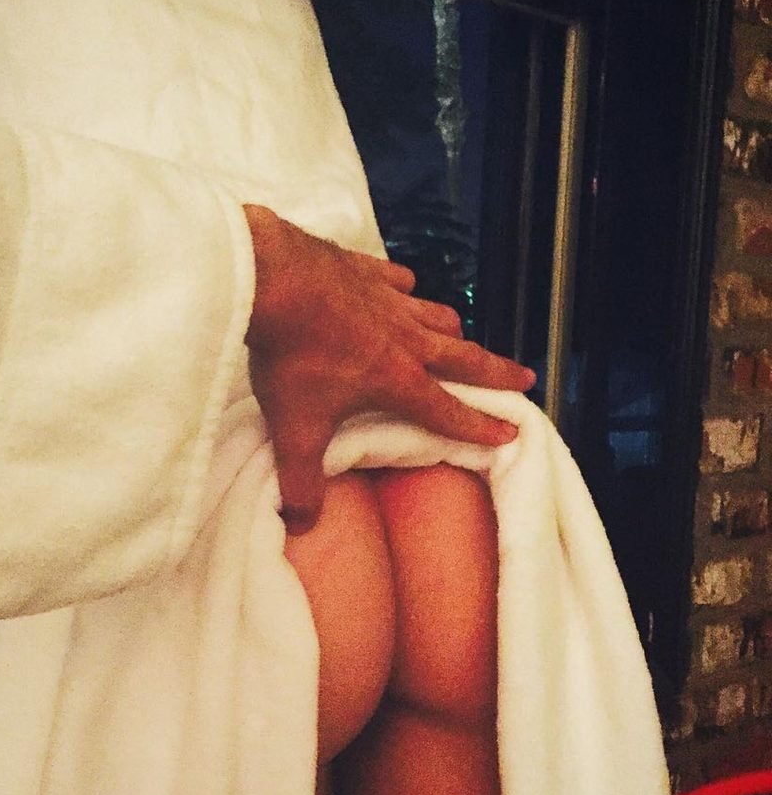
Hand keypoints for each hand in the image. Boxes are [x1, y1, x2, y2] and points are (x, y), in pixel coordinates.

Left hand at [243, 205, 534, 534]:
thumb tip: (301, 526)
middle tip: (525, 375)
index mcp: (396, 379)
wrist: (269, 280)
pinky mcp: (364, 268)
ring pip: (436, 315)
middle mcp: (404, 337)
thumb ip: (300, 482)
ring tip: (462, 336)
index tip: (511, 432)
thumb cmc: (290, 356)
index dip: (480, 426)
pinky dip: (406, 288)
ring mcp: (387, 298)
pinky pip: (398, 278)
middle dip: (496, 371)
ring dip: (454, 330)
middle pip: (463, 356)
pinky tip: (404, 287)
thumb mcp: (294, 429)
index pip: (448, 410)